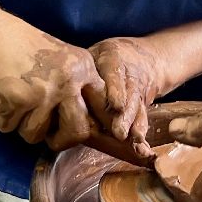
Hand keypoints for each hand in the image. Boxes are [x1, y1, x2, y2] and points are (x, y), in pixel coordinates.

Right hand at [0, 17, 105, 150]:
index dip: (100, 126)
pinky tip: (0, 94)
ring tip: (16, 100)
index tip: (95, 135)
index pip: (104, 105)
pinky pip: (9, 128)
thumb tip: (89, 127)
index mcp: (83, 67)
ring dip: (23, 125)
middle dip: (61, 140)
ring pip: (36, 135)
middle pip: (77, 132)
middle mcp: (68, 80)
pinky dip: (1, 117)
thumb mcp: (61, 59)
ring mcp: (43, 91)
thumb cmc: (21, 46)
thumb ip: (76, 86)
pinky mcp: (17, 100)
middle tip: (49, 137)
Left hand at [88, 37, 165, 159]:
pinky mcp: (143, 104)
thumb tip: (58, 88)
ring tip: (135, 141)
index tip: (115, 105)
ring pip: (138, 107)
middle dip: (125, 115)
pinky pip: (143, 117)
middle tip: (120, 133)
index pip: (115, 73)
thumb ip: (83, 69)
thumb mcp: (95, 53)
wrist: (143, 57)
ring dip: (136, 126)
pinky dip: (142, 132)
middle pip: (129, 94)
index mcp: (113, 58)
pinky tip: (142, 148)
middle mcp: (129, 75)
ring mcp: (138, 90)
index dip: (116, 89)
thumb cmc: (107, 58)